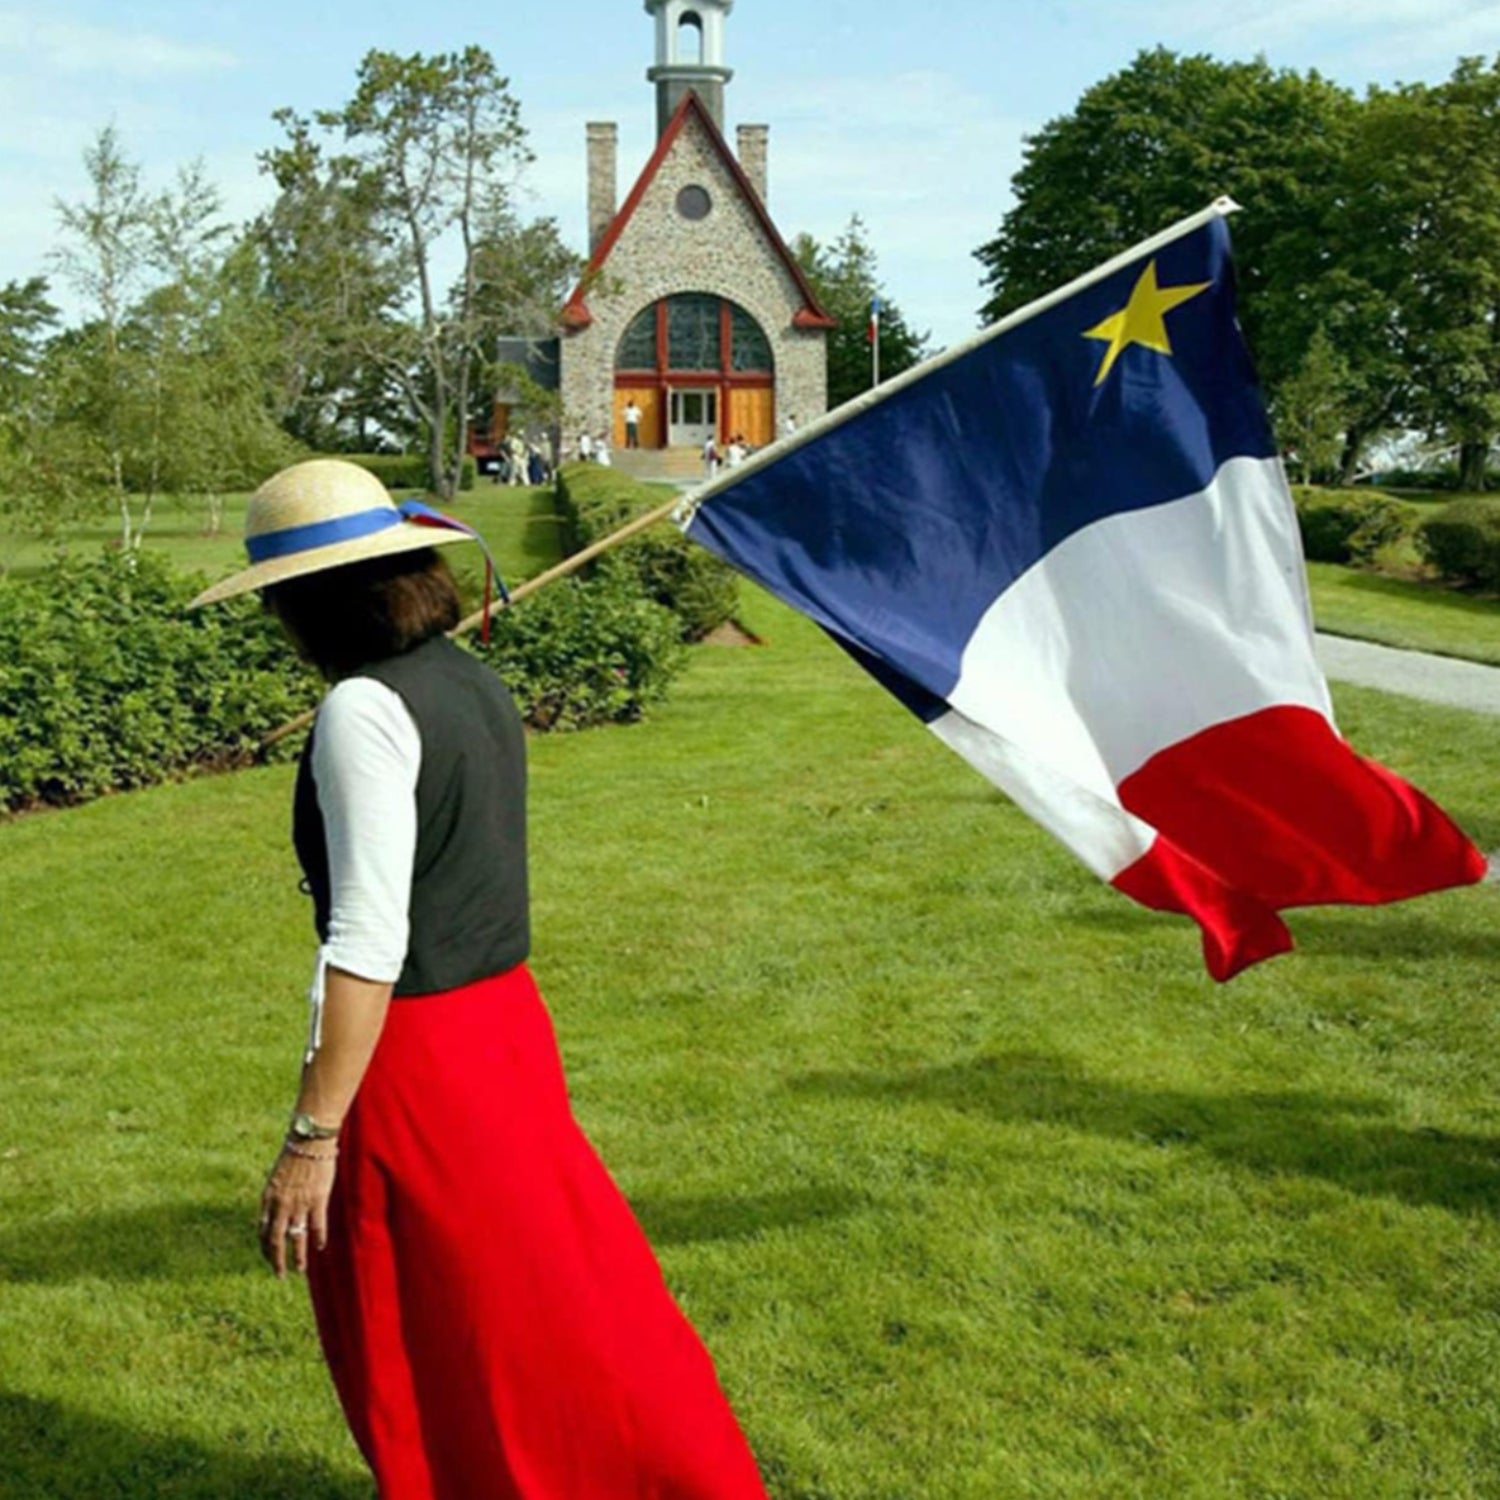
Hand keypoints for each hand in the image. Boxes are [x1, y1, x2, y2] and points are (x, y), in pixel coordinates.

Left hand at [259, 1144, 336, 1277]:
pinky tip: (320, 1247)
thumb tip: (276, 1212)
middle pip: (275, 1240)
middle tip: (279, 1274)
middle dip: (276, 1260)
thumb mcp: (276, 1177)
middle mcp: (280, 1205)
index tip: (269, 1257)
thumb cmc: (293, 1155)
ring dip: (297, 1256)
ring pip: (296, 1238)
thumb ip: (275, 1196)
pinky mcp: (317, 1200)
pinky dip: (317, 1238)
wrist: (308, 1141)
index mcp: (267, 1199)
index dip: (265, 1247)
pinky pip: (316, 1226)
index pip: (261, 1231)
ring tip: (299, 1270)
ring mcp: (299, 1204)